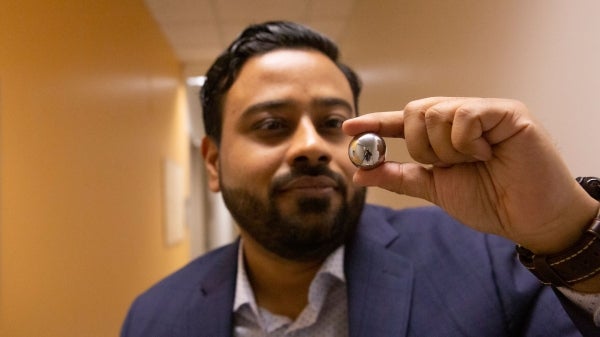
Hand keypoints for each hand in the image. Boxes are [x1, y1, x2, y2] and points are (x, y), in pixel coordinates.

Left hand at [343, 97, 598, 253]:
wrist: (528, 219)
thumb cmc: (489, 201)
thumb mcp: (434, 188)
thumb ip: (398, 177)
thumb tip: (360, 173)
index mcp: (443, 135)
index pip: (403, 122)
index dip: (375, 123)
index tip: (347, 127)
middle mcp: (460, 117)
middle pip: (415, 111)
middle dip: (419, 145)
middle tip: (445, 164)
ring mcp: (483, 111)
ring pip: (436, 112)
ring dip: (445, 148)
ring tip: (474, 160)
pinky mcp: (506, 111)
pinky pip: (464, 115)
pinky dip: (467, 141)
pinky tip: (488, 153)